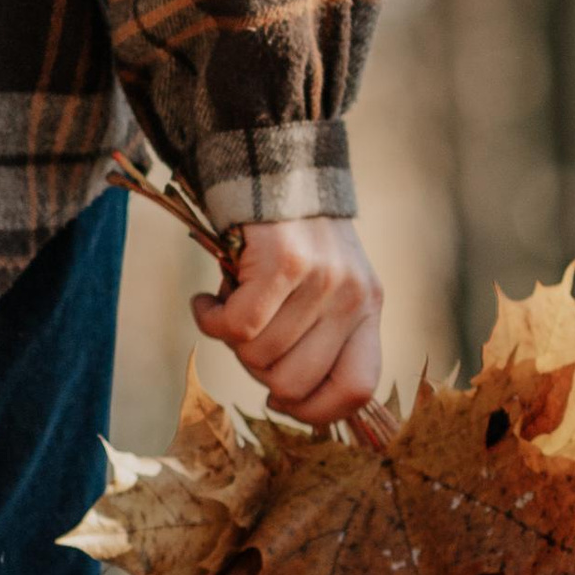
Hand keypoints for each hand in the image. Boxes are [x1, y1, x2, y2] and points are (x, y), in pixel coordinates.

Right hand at [193, 215, 382, 425]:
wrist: (275, 164)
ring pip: (260, 354)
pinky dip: (210, 318)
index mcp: (367, 309)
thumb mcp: (327, 286)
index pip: (358, 388)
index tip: (281, 399)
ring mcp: (321, 281)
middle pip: (295, 381)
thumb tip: (284, 398)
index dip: (317, 410)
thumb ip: (318, 335)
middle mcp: (352, 298)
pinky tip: (207, 300)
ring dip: (230, 339)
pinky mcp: (283, 262)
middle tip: (245, 337)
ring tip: (227, 305)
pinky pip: (238, 325)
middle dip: (256, 369)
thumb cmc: (292, 237)